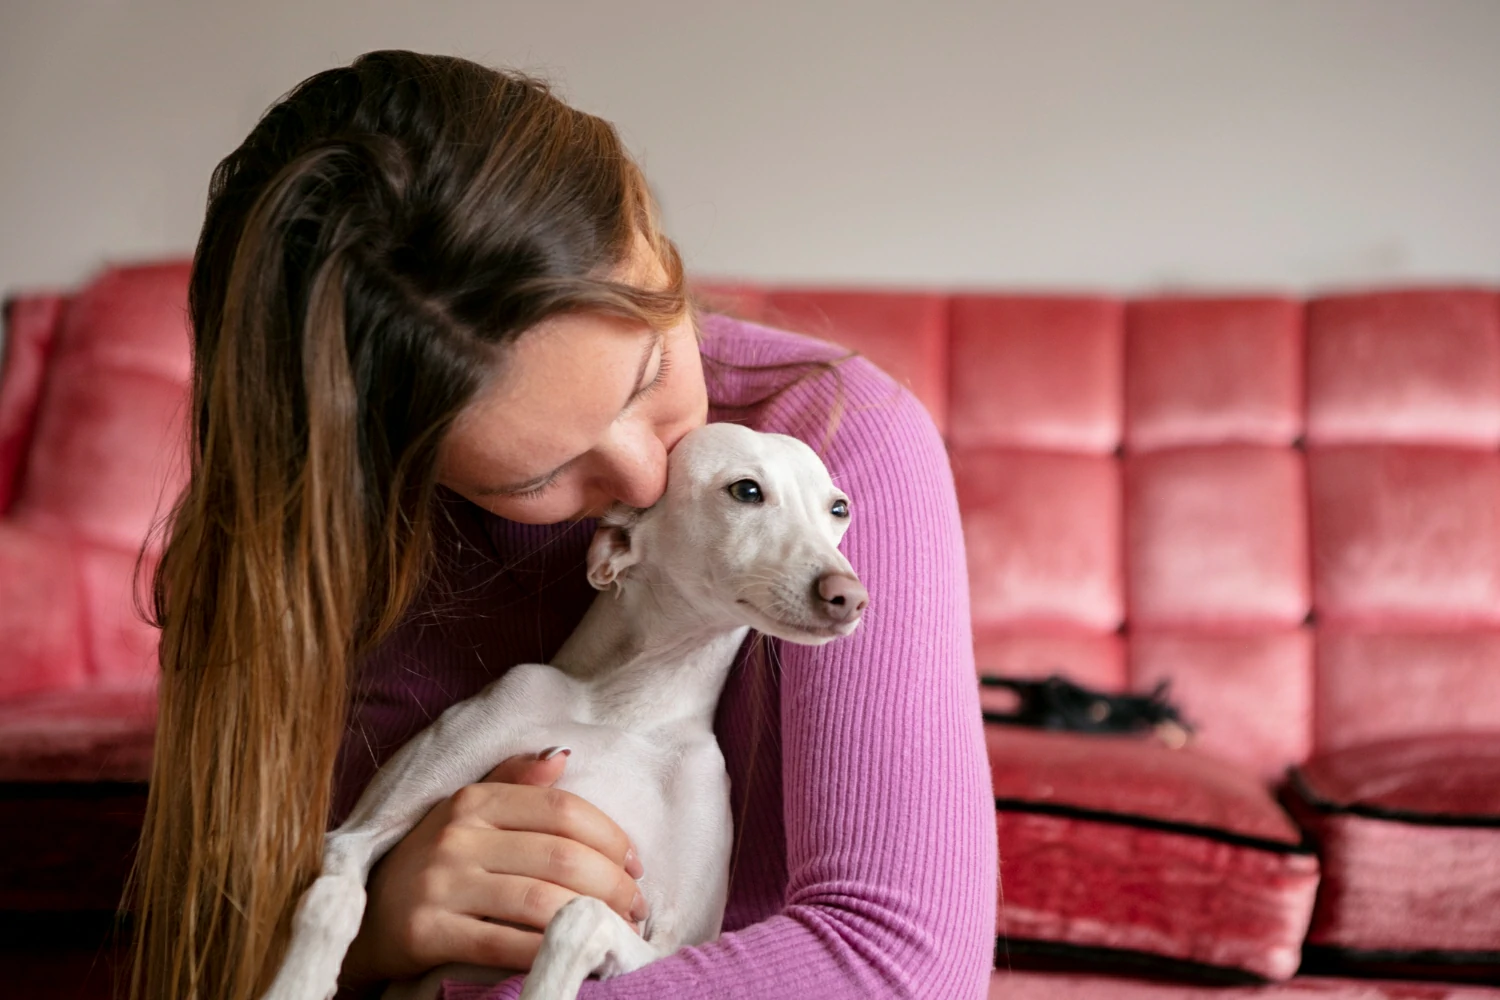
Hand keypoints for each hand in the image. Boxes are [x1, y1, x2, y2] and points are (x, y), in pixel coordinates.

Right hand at [338, 750, 647, 987]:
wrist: (362, 919)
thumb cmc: (430, 863)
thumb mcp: (465, 813)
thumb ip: (513, 781)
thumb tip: (563, 757)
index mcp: (474, 799)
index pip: (562, 810)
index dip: (611, 838)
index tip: (635, 864)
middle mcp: (456, 835)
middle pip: (560, 857)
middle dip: (613, 884)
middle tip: (636, 907)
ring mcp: (439, 884)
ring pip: (540, 901)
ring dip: (591, 919)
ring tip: (615, 931)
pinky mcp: (426, 932)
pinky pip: (505, 943)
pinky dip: (549, 951)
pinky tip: (574, 956)